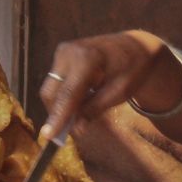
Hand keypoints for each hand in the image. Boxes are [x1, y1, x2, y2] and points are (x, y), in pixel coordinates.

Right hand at [38, 30, 173, 142]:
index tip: (49, 136)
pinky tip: (80, 101)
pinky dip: (63, 97)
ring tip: (80, 114)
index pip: (68, 94)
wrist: (132, 45)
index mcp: (87, 58)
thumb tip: (76, 129)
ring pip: (50, 89)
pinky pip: (55, 83)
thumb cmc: (131, 68)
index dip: (58, 116)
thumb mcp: (120, 92)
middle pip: (52, 92)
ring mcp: (62, 52)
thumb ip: (96, 109)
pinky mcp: (60, 55)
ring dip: (60, 106)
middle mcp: (68, 52)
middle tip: (70, 131)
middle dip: (57, 113)